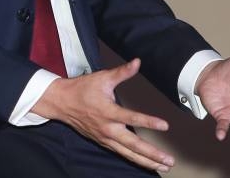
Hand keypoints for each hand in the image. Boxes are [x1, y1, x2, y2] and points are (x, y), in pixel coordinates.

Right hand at [32, 58, 174, 172]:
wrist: (61, 102)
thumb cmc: (81, 89)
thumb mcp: (102, 78)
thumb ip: (122, 72)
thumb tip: (137, 63)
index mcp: (108, 112)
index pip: (132, 118)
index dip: (149, 122)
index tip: (164, 125)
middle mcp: (108, 128)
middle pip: (133, 145)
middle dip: (152, 154)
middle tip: (168, 160)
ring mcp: (105, 138)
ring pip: (128, 153)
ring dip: (146, 161)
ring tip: (162, 167)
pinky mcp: (103, 142)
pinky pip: (121, 153)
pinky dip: (134, 159)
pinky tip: (145, 163)